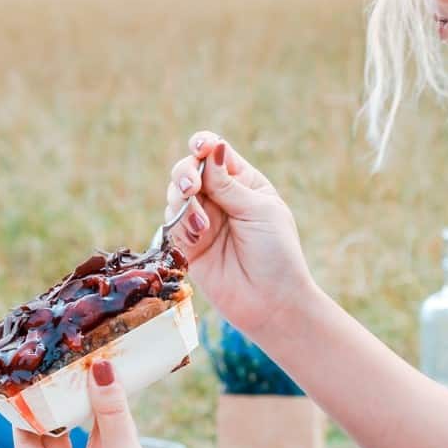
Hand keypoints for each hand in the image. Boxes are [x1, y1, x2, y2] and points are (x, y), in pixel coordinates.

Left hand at [14, 360, 201, 447]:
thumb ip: (111, 411)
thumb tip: (100, 368)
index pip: (25, 442)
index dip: (26, 411)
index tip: (30, 380)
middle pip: (48, 444)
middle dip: (55, 411)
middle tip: (58, 376)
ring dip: (79, 421)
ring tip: (82, 385)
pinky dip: (100, 435)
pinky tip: (110, 408)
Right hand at [165, 131, 315, 336]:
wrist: (271, 302)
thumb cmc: (276, 254)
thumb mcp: (258, 210)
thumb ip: (227, 183)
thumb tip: (212, 148)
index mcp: (243, 182)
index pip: (215, 153)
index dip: (203, 145)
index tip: (200, 148)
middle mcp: (220, 197)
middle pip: (188, 170)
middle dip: (185, 173)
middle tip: (192, 187)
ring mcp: (202, 220)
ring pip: (175, 194)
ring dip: (182, 202)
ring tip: (202, 224)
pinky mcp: (187, 244)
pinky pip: (171, 223)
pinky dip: (180, 225)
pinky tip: (197, 236)